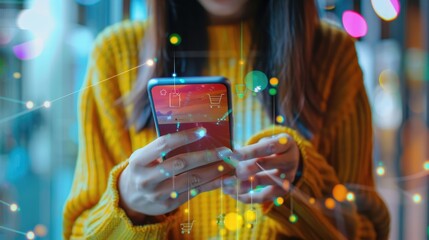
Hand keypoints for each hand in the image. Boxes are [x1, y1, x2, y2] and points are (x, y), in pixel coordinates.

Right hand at [118, 127, 232, 222]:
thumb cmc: (143, 168)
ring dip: (213, 172)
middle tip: (225, 150)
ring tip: (229, 164)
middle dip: (206, 156)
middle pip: (181, 164)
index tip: (203, 131)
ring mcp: (156, 194)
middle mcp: (146, 178)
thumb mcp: (144, 156)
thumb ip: (163, 148)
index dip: (184, 137)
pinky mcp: (167, 206)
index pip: (163, 145)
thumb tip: (197, 134)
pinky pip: (193, 193)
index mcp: (138, 161)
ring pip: (190, 181)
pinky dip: (210, 185)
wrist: (129, 197)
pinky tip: (224, 179)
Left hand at [223, 133, 299, 202]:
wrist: (288, 157)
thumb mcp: (264, 142)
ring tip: (226, 186)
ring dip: (242, 184)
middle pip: (266, 164)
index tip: (234, 154)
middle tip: (232, 171)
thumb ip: (250, 150)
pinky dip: (247, 197)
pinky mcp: (282, 191)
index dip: (251, 151)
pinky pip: (264, 197)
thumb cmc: (271, 147)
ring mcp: (288, 176)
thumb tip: (230, 159)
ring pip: (263, 181)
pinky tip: (233, 194)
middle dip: (247, 168)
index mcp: (285, 143)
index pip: (269, 147)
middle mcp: (290, 160)